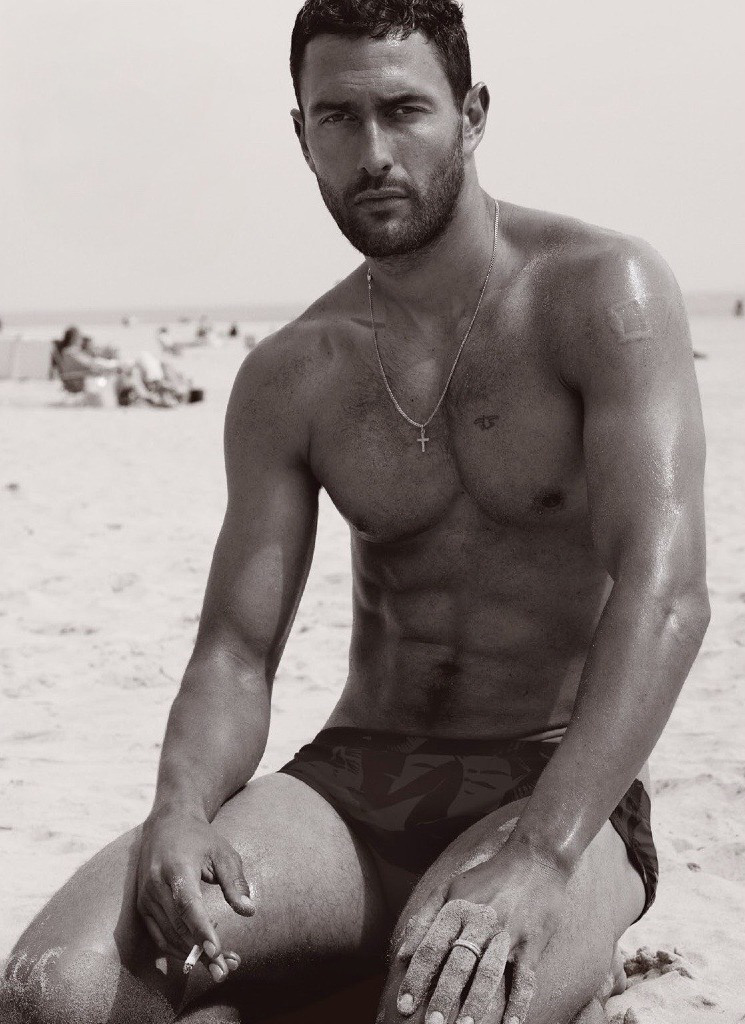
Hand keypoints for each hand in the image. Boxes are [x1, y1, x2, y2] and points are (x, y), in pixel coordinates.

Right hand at [136, 808, 256, 981]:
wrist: (167, 823)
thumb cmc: (200, 839)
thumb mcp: (223, 853)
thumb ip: (235, 882)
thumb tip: (249, 911)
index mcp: (177, 868)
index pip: (188, 905)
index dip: (201, 930)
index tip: (216, 952)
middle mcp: (156, 885)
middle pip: (179, 927)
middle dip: (202, 952)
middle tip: (227, 970)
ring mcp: (146, 898)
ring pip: (168, 937)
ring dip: (192, 955)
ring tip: (221, 965)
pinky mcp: (143, 907)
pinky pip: (160, 937)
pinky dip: (179, 949)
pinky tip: (200, 952)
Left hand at [394, 843, 569, 1023]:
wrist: (535, 858)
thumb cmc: (488, 877)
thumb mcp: (450, 887)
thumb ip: (425, 917)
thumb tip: (401, 952)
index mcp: (457, 907)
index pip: (431, 947)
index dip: (416, 977)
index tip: (403, 1005)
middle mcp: (481, 920)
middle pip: (458, 963)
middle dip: (443, 996)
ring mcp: (508, 933)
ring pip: (490, 972)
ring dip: (477, 1002)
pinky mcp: (532, 943)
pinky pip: (525, 978)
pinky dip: (519, 1004)